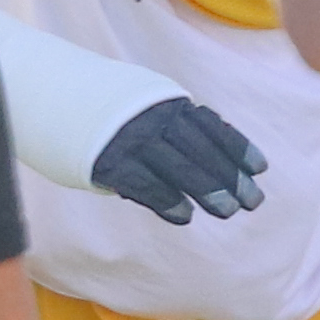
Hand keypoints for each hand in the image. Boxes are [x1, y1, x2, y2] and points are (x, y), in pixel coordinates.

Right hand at [82, 97, 268, 223]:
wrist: (59, 103)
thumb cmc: (115, 115)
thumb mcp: (150, 109)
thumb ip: (182, 127)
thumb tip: (224, 156)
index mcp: (168, 104)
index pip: (211, 127)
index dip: (238, 147)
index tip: (261, 170)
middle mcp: (153, 118)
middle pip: (201, 149)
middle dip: (230, 176)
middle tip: (252, 202)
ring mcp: (131, 140)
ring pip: (178, 166)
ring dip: (207, 189)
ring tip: (228, 212)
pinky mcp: (109, 162)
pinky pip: (144, 184)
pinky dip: (167, 200)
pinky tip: (184, 216)